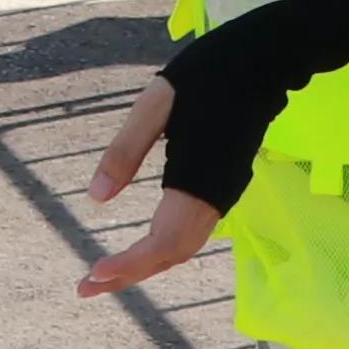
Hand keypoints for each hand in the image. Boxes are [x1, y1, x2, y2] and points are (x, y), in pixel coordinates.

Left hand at [71, 76, 223, 298]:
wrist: (263, 62)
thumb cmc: (206, 75)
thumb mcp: (154, 105)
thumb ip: (124, 152)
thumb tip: (95, 199)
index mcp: (197, 179)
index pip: (162, 243)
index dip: (128, 265)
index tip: (93, 275)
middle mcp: (216, 197)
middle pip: (172, 254)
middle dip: (130, 275)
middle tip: (84, 287)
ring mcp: (224, 195)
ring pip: (184, 246)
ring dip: (145, 265)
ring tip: (104, 274)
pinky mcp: (224, 187)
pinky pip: (192, 231)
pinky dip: (162, 248)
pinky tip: (138, 247)